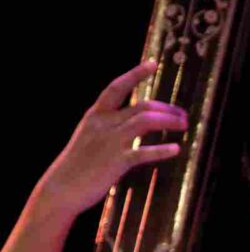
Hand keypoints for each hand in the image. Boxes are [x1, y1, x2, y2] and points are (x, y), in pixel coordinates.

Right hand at [35, 61, 185, 220]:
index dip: (136, 74)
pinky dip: (162, 150)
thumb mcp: (88, 139)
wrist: (62, 188)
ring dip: (169, 121)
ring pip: (146, 121)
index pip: (117, 87)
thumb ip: (107, 129)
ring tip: (184, 126)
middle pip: (142, 106)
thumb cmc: (76, 167)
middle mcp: (104, 124)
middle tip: (183, 115)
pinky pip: (144, 152)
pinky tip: (175, 149)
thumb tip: (129, 127)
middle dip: (166, 108)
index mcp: (95, 115)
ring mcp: (111, 142)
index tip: (154, 63)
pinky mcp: (117, 162)